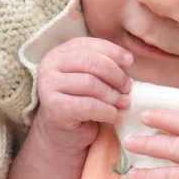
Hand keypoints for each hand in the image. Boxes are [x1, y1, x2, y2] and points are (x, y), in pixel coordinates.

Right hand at [34, 37, 132, 153]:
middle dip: (115, 75)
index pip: (89, 44)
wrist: (63, 134)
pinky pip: (88, 106)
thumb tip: (127, 61)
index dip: (113, 51)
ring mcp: (48, 86)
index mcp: (60, 53)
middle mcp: (50, 66)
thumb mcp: (92, 78)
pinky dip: (108, 111)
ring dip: (113, 95)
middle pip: (91, 62)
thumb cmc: (81, 102)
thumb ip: (104, 66)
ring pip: (91, 84)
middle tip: (128, 88)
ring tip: (124, 103)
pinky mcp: (54, 108)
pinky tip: (116, 116)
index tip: (130, 62)